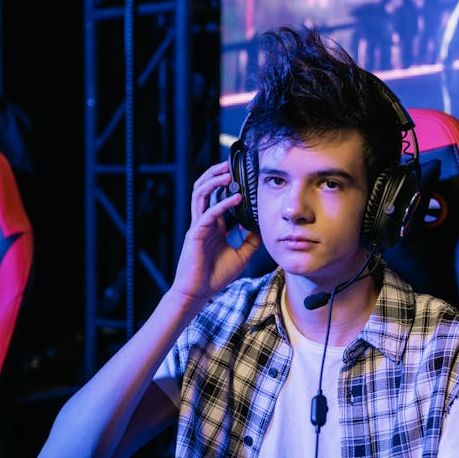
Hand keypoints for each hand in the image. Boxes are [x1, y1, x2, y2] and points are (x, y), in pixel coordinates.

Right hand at [170, 161, 261, 304]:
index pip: (218, 197)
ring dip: (213, 181)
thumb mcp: (241, 255)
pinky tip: (235, 198)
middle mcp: (204, 222)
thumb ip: (251, 239)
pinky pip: (207, 214)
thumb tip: (263, 226)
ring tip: (227, 173)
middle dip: (215, 174)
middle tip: (230, 164)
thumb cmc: (215, 275)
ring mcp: (198, 226)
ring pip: (200, 195)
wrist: (198, 293)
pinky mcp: (195, 235)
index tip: (243, 175)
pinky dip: (221, 204)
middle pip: (205, 189)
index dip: (227, 185)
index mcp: (213, 225)